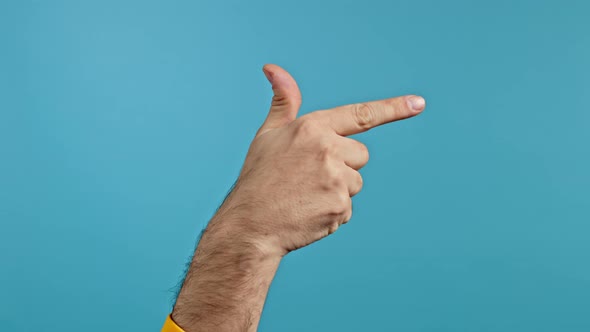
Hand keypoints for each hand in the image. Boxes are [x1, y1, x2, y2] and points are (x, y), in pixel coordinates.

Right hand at [219, 64, 425, 256]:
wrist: (250, 225)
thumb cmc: (259, 177)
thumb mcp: (268, 134)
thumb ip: (284, 102)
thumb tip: (273, 67)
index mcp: (312, 127)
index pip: (360, 115)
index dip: (393, 108)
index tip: (419, 103)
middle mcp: (328, 150)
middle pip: (361, 155)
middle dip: (344, 164)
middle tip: (311, 176)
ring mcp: (336, 179)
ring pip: (356, 182)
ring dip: (339, 189)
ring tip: (306, 195)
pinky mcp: (341, 207)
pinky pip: (349, 206)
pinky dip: (333, 211)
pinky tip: (309, 212)